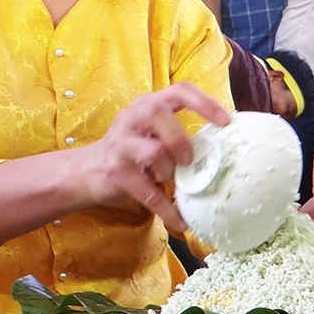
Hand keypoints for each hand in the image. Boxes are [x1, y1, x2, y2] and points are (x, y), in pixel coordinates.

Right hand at [80, 84, 230, 232]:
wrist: (86, 172)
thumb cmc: (132, 151)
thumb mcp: (151, 133)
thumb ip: (177, 133)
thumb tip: (224, 152)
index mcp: (148, 105)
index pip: (179, 91)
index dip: (205, 103)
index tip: (227, 121)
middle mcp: (132, 118)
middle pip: (159, 114)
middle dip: (180, 139)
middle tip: (188, 161)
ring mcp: (120, 144)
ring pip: (154, 152)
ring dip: (170, 173)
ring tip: (173, 184)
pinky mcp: (116, 172)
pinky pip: (149, 193)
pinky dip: (168, 210)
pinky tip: (180, 222)